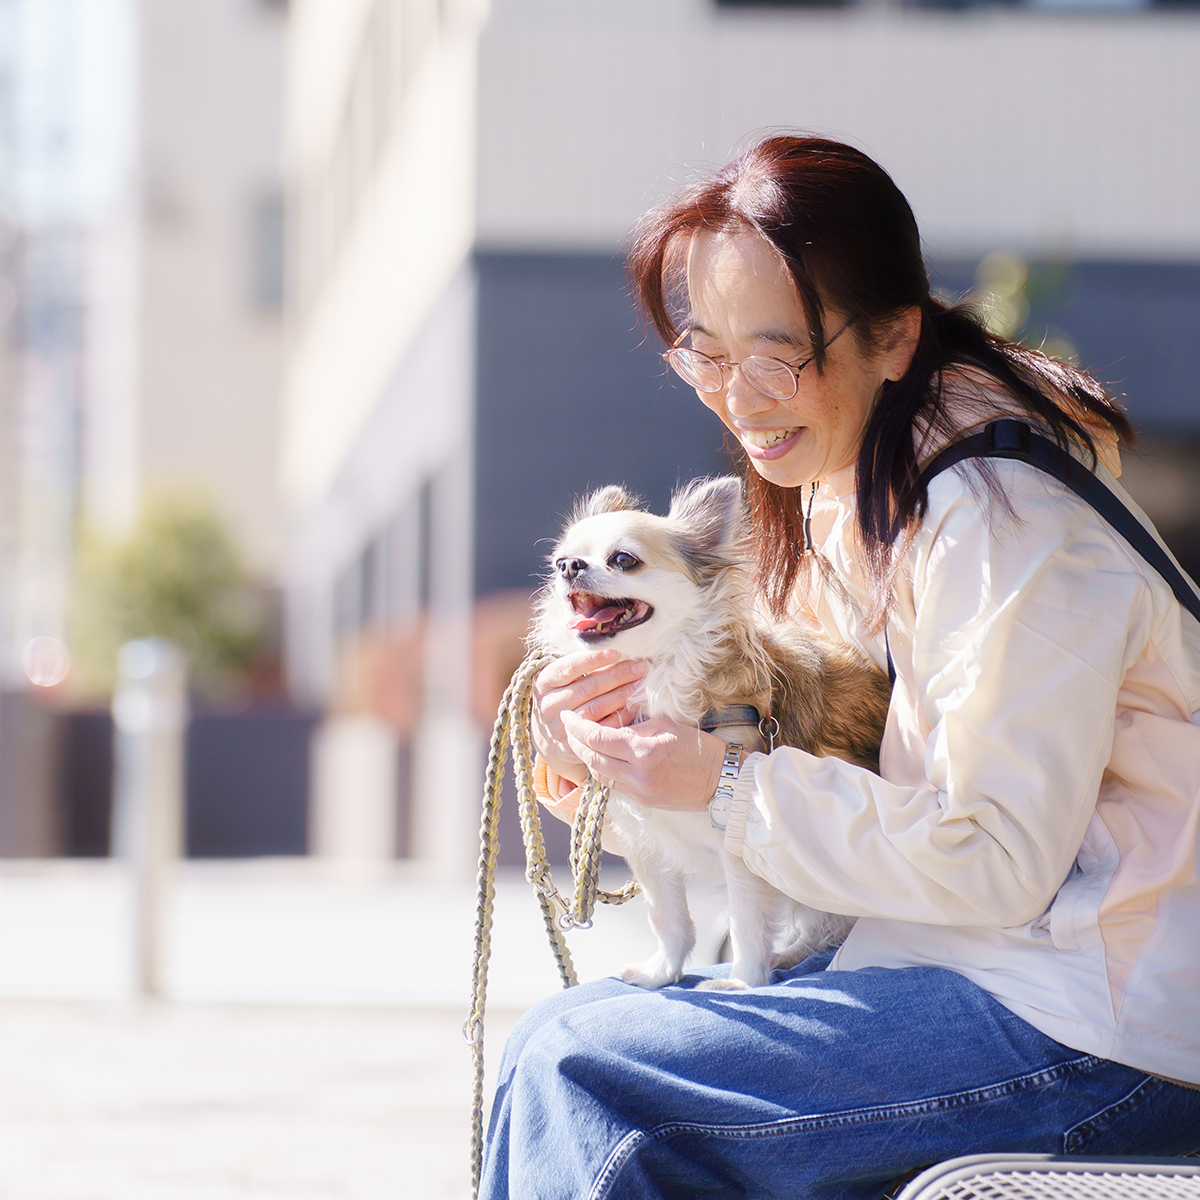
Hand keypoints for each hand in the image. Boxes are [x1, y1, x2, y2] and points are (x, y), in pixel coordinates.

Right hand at [531, 649, 647, 782]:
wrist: (547, 733)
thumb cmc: (562, 695)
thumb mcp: (562, 678)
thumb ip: (582, 666)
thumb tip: (619, 653)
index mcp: (544, 682)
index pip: (570, 667)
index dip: (594, 659)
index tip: (617, 652)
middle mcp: (549, 705)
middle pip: (588, 687)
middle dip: (618, 675)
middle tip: (641, 666)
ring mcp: (561, 726)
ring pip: (596, 708)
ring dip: (622, 695)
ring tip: (641, 684)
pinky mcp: (575, 744)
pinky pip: (602, 728)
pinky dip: (621, 715)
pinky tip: (635, 705)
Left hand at [559, 711, 725, 811]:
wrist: (722, 781)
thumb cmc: (699, 748)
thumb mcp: (667, 725)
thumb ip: (636, 725)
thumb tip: (611, 722)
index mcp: (644, 751)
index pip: (598, 738)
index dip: (578, 727)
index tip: (568, 716)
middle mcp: (637, 775)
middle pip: (592, 759)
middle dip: (575, 742)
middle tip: (568, 727)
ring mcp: (639, 791)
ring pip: (599, 774)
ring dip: (586, 757)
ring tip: (580, 741)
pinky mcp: (643, 801)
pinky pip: (613, 784)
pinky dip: (602, 769)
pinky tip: (601, 757)